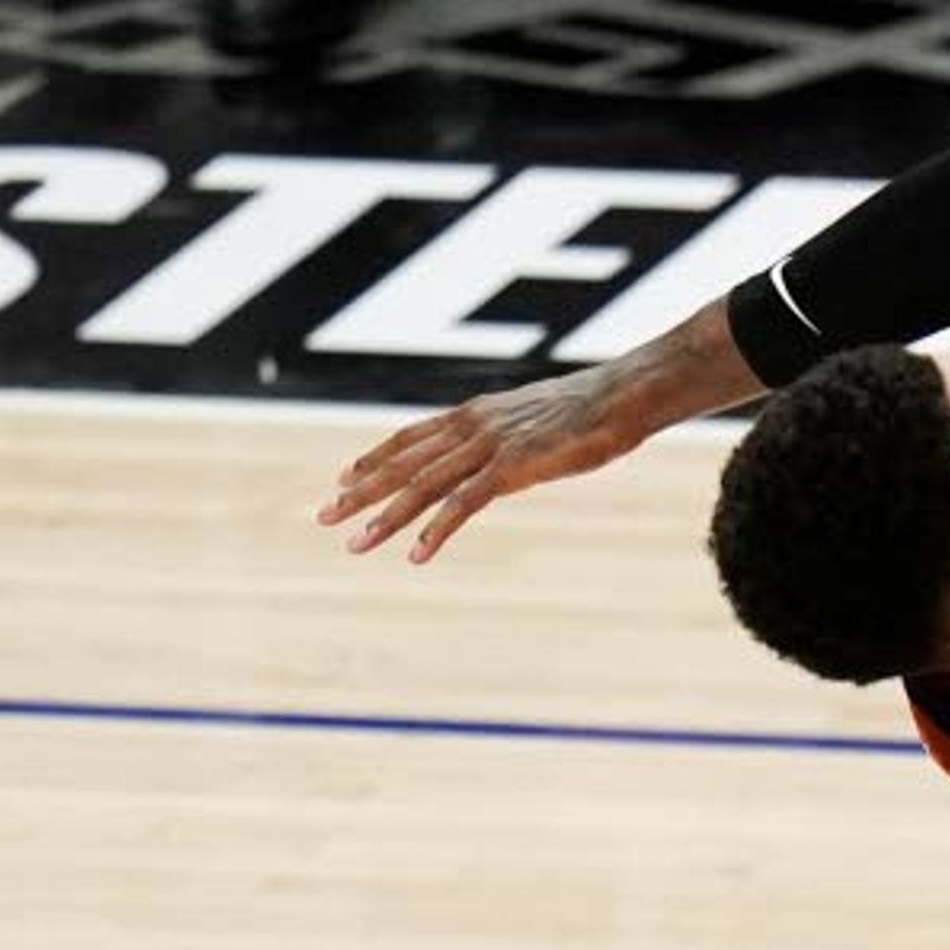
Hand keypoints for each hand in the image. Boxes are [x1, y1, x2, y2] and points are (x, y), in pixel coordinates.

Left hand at [319, 367, 649, 562]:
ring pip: (423, 486)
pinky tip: (418, 555)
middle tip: (324, 517)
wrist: (625, 394)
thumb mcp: (542, 419)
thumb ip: (515, 437)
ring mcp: (490, 446)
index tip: (346, 478)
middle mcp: (473, 427)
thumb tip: (514, 453)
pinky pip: (464, 504)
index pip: (411, 437)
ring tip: (356, 544)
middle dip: (361, 492)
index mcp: (478, 413)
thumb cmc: (597, 408)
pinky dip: (437, 530)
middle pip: (404, 463)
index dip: (376, 458)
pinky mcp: (512, 468)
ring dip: (386, 518)